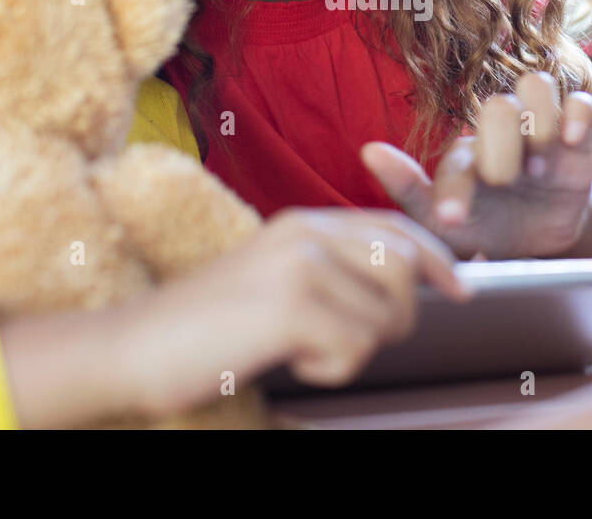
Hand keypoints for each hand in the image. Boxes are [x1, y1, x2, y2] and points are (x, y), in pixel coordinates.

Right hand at [117, 208, 470, 412]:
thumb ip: (328, 271)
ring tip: (299, 349)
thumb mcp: (271, 280)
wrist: (130, 346)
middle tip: (341, 342)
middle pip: (404, 269)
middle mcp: (306, 232)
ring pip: (385, 317)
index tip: (461, 288)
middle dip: (395, 317)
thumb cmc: (201, 327)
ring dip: (353, 349)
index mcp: (302, 222)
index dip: (435, 257)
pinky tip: (287, 360)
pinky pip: (356, 347)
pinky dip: (328, 369)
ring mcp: (301, 264)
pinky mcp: (294, 303)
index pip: (393, 227)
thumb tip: (399, 290)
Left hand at [361, 72, 591, 259]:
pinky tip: (569, 144)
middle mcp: (500, 133)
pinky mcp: (576, 138)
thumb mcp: (443, 222)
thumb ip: (407, 188)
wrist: (539, 242)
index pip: (457, 159)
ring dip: (537, 124)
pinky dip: (577, 116)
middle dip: (500, 149)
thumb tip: (368, 151)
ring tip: (538, 167)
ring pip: (537, 86)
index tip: (453, 218)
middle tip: (502, 184)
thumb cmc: (484, 228)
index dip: (455, 190)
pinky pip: (581, 102)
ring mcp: (539, 131)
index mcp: (465, 156)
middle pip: (498, 107)